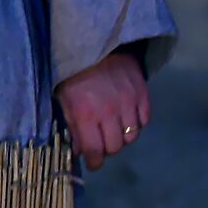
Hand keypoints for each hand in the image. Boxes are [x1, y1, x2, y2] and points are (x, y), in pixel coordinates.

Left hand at [54, 47, 149, 170]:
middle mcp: (109, 112)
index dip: (94, 161)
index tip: (93, 163)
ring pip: (132, 137)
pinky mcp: (143, 94)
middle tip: (101, 143)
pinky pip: (144, 120)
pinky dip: (136, 123)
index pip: (94, 150)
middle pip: (115, 147)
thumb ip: (72, 125)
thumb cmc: (73, 73)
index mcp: (85, 114)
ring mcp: (128, 103)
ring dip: (122, 137)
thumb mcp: (63, 98)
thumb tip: (79, 150)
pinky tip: (126, 117)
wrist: (96, 44)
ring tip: (113, 129)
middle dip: (107, 149)